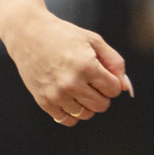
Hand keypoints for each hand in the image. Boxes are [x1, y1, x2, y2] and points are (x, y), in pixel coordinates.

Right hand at [0, 10, 132, 125]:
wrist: (28, 34)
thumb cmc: (63, 35)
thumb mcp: (93, 40)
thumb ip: (115, 63)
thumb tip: (125, 88)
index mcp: (86, 66)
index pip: (113, 90)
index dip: (110, 81)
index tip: (100, 71)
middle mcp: (71, 83)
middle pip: (102, 105)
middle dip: (101, 94)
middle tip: (89, 79)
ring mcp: (56, 94)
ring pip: (86, 114)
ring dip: (86, 103)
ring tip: (76, 85)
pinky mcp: (44, 101)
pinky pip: (68, 120)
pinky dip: (72, 112)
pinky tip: (68, 97)